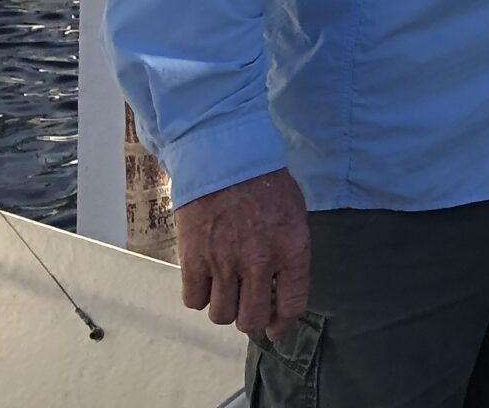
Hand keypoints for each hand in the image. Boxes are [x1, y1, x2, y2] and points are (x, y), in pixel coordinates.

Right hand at [175, 166, 308, 337]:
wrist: (227, 160)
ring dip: (225, 307)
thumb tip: (280, 290)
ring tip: (227, 289)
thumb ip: (290, 254)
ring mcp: (224, 262)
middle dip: (251, 320)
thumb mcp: (294, 215)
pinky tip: (206, 279)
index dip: (282, 324)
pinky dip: (200, 295)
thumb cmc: (266, 185)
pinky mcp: (194, 259)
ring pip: (221, 315)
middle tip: (248, 307)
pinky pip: (194, 300)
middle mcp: (259, 261)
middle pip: (250, 320)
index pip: (291, 304)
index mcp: (292, 248)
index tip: (275, 328)